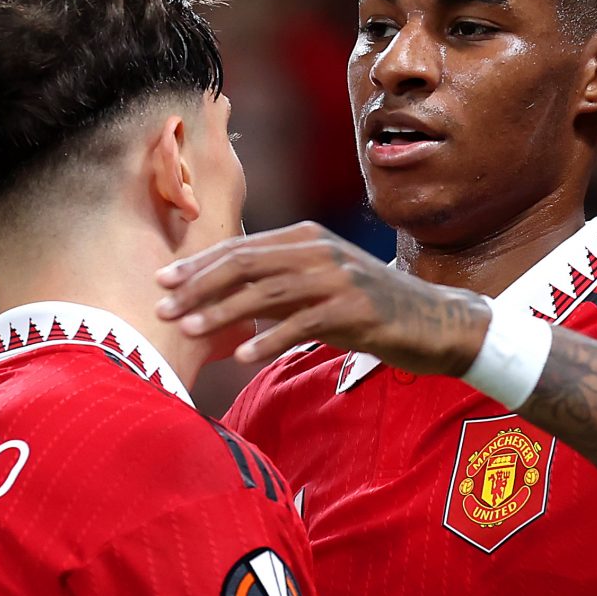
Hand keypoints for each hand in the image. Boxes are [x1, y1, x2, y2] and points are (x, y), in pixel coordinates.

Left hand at [156, 221, 490, 371]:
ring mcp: (339, 277)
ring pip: (267, 292)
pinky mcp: (356, 308)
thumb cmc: (370, 309)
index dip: (198, 264)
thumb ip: (279, 287)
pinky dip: (269, 339)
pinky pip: (302, 323)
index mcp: (307, 238)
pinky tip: (243, 357)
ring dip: (223, 311)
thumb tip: (227, 302)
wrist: (433, 322)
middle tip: (163, 308)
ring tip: (190, 330)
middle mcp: (320, 250)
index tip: (163, 282)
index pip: (241, 247)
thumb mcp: (320, 288)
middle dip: (198, 286)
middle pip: (245, 263)